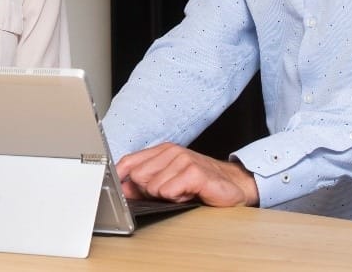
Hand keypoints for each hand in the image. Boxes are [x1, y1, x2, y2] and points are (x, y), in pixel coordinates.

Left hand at [116, 143, 258, 207]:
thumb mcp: (169, 182)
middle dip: (150, 191)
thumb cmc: (200, 184)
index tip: (118, 189)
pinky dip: (178, 199)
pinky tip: (190, 194)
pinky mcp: (194, 172)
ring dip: (168, 197)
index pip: (128, 163)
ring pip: (153, 187)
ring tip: (183, 193)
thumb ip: (144, 184)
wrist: (233, 186)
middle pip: (137, 177)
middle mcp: (171, 151)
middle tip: (170, 193)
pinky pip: (168, 191)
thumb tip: (122, 189)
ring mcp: (183, 159)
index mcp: (161, 151)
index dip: (121, 179)